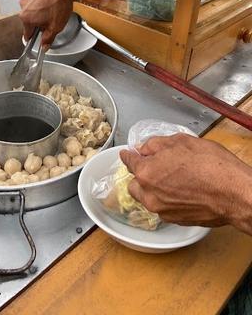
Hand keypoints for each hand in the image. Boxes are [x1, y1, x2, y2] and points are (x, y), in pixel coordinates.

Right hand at [19, 0, 74, 44]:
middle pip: (29, 20)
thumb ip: (48, 39)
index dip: (34, 38)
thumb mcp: (56, 27)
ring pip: (32, 9)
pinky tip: (51, 0)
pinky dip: (42, 0)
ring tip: (53, 8)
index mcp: (26, 18)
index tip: (38, 38)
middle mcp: (23, 6)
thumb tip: (44, 45)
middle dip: (39, 22)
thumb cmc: (60, 3)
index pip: (27, 34)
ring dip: (40, 11)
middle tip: (51, 20)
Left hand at [120, 134, 251, 231]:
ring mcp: (162, 210)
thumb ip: (156, 144)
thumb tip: (144, 148)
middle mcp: (150, 194)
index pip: (129, 161)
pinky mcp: (175, 220)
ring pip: (147, 198)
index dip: (129, 155)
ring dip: (152, 188)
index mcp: (147, 172)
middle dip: (141, 174)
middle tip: (155, 166)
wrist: (235, 194)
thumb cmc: (212, 166)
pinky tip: (181, 190)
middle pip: (135, 183)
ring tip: (171, 179)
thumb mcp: (182, 141)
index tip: (128, 153)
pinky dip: (166, 199)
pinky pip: (163, 207)